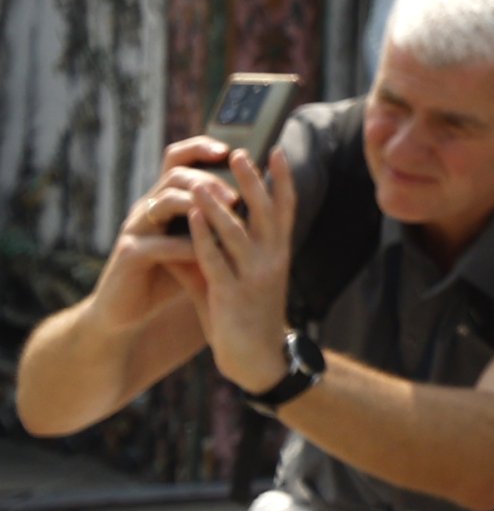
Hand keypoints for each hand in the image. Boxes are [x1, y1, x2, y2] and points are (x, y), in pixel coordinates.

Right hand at [97, 153, 223, 328]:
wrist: (126, 312)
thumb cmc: (166, 274)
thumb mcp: (195, 243)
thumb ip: (217, 222)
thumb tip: (263, 200)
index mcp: (164, 200)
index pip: (178, 159)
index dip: (199, 147)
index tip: (229, 148)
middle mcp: (147, 208)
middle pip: (175, 175)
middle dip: (209, 179)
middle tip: (237, 193)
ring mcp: (135, 229)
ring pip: (163, 200)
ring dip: (198, 203)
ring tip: (229, 209)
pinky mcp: (128, 255)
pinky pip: (157, 243)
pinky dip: (183, 245)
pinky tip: (204, 250)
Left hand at [161, 147, 292, 392]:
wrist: (257, 359)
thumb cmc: (247, 316)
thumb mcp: (240, 278)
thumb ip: (220, 252)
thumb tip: (194, 223)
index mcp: (279, 253)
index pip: (286, 208)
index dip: (283, 179)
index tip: (277, 151)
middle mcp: (272, 259)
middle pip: (265, 211)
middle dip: (253, 181)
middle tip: (240, 152)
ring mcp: (253, 276)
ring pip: (236, 231)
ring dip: (217, 204)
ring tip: (201, 182)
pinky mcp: (231, 293)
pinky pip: (215, 259)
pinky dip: (202, 236)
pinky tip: (191, 219)